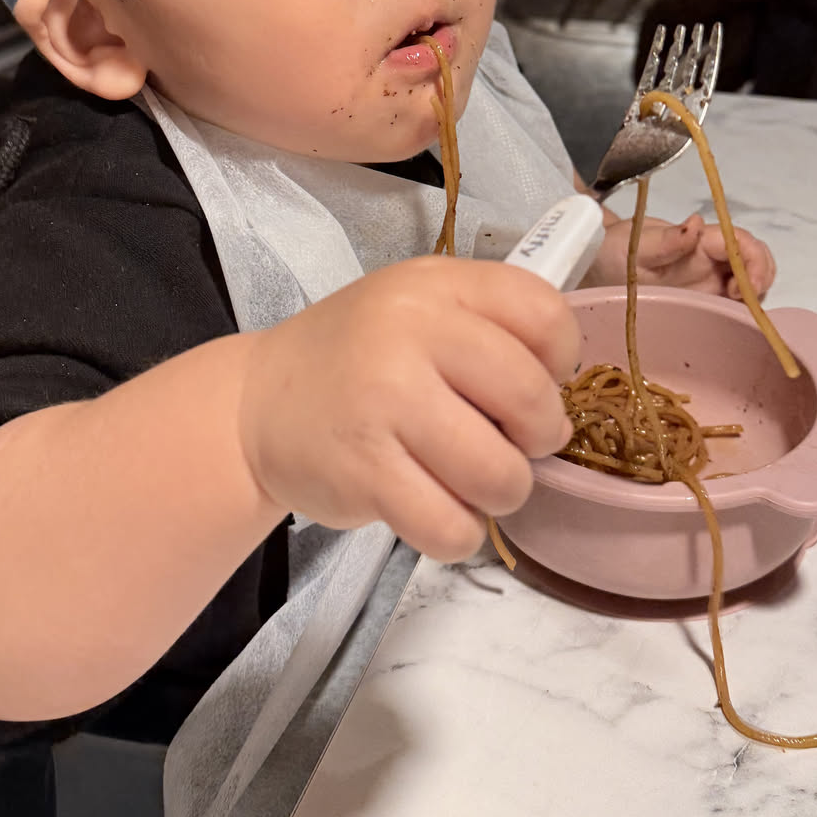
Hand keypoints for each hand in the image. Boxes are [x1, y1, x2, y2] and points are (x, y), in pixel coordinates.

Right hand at [240, 257, 580, 561]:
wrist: (255, 405)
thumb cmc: (356, 360)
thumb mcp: (418, 308)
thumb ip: (492, 332)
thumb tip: (561, 412)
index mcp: (436, 285)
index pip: (544, 314)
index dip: (561, 360)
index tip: (538, 382)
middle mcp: (411, 332)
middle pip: (531, 400)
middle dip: (538, 439)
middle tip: (511, 444)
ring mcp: (386, 402)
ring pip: (501, 474)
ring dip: (500, 492)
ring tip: (468, 480)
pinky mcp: (365, 472)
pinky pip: (453, 525)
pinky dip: (458, 532)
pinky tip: (436, 508)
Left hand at [584, 212, 776, 301]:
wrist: (598, 268)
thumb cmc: (616, 253)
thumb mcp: (636, 247)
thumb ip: (667, 239)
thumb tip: (696, 224)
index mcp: (701, 240)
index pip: (741, 242)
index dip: (754, 261)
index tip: (746, 288)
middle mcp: (712, 256)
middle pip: (755, 259)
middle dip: (761, 279)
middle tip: (743, 304)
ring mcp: (712, 278)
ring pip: (751, 279)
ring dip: (755, 295)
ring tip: (735, 312)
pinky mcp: (707, 298)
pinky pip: (737, 301)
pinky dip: (744, 310)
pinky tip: (731, 321)